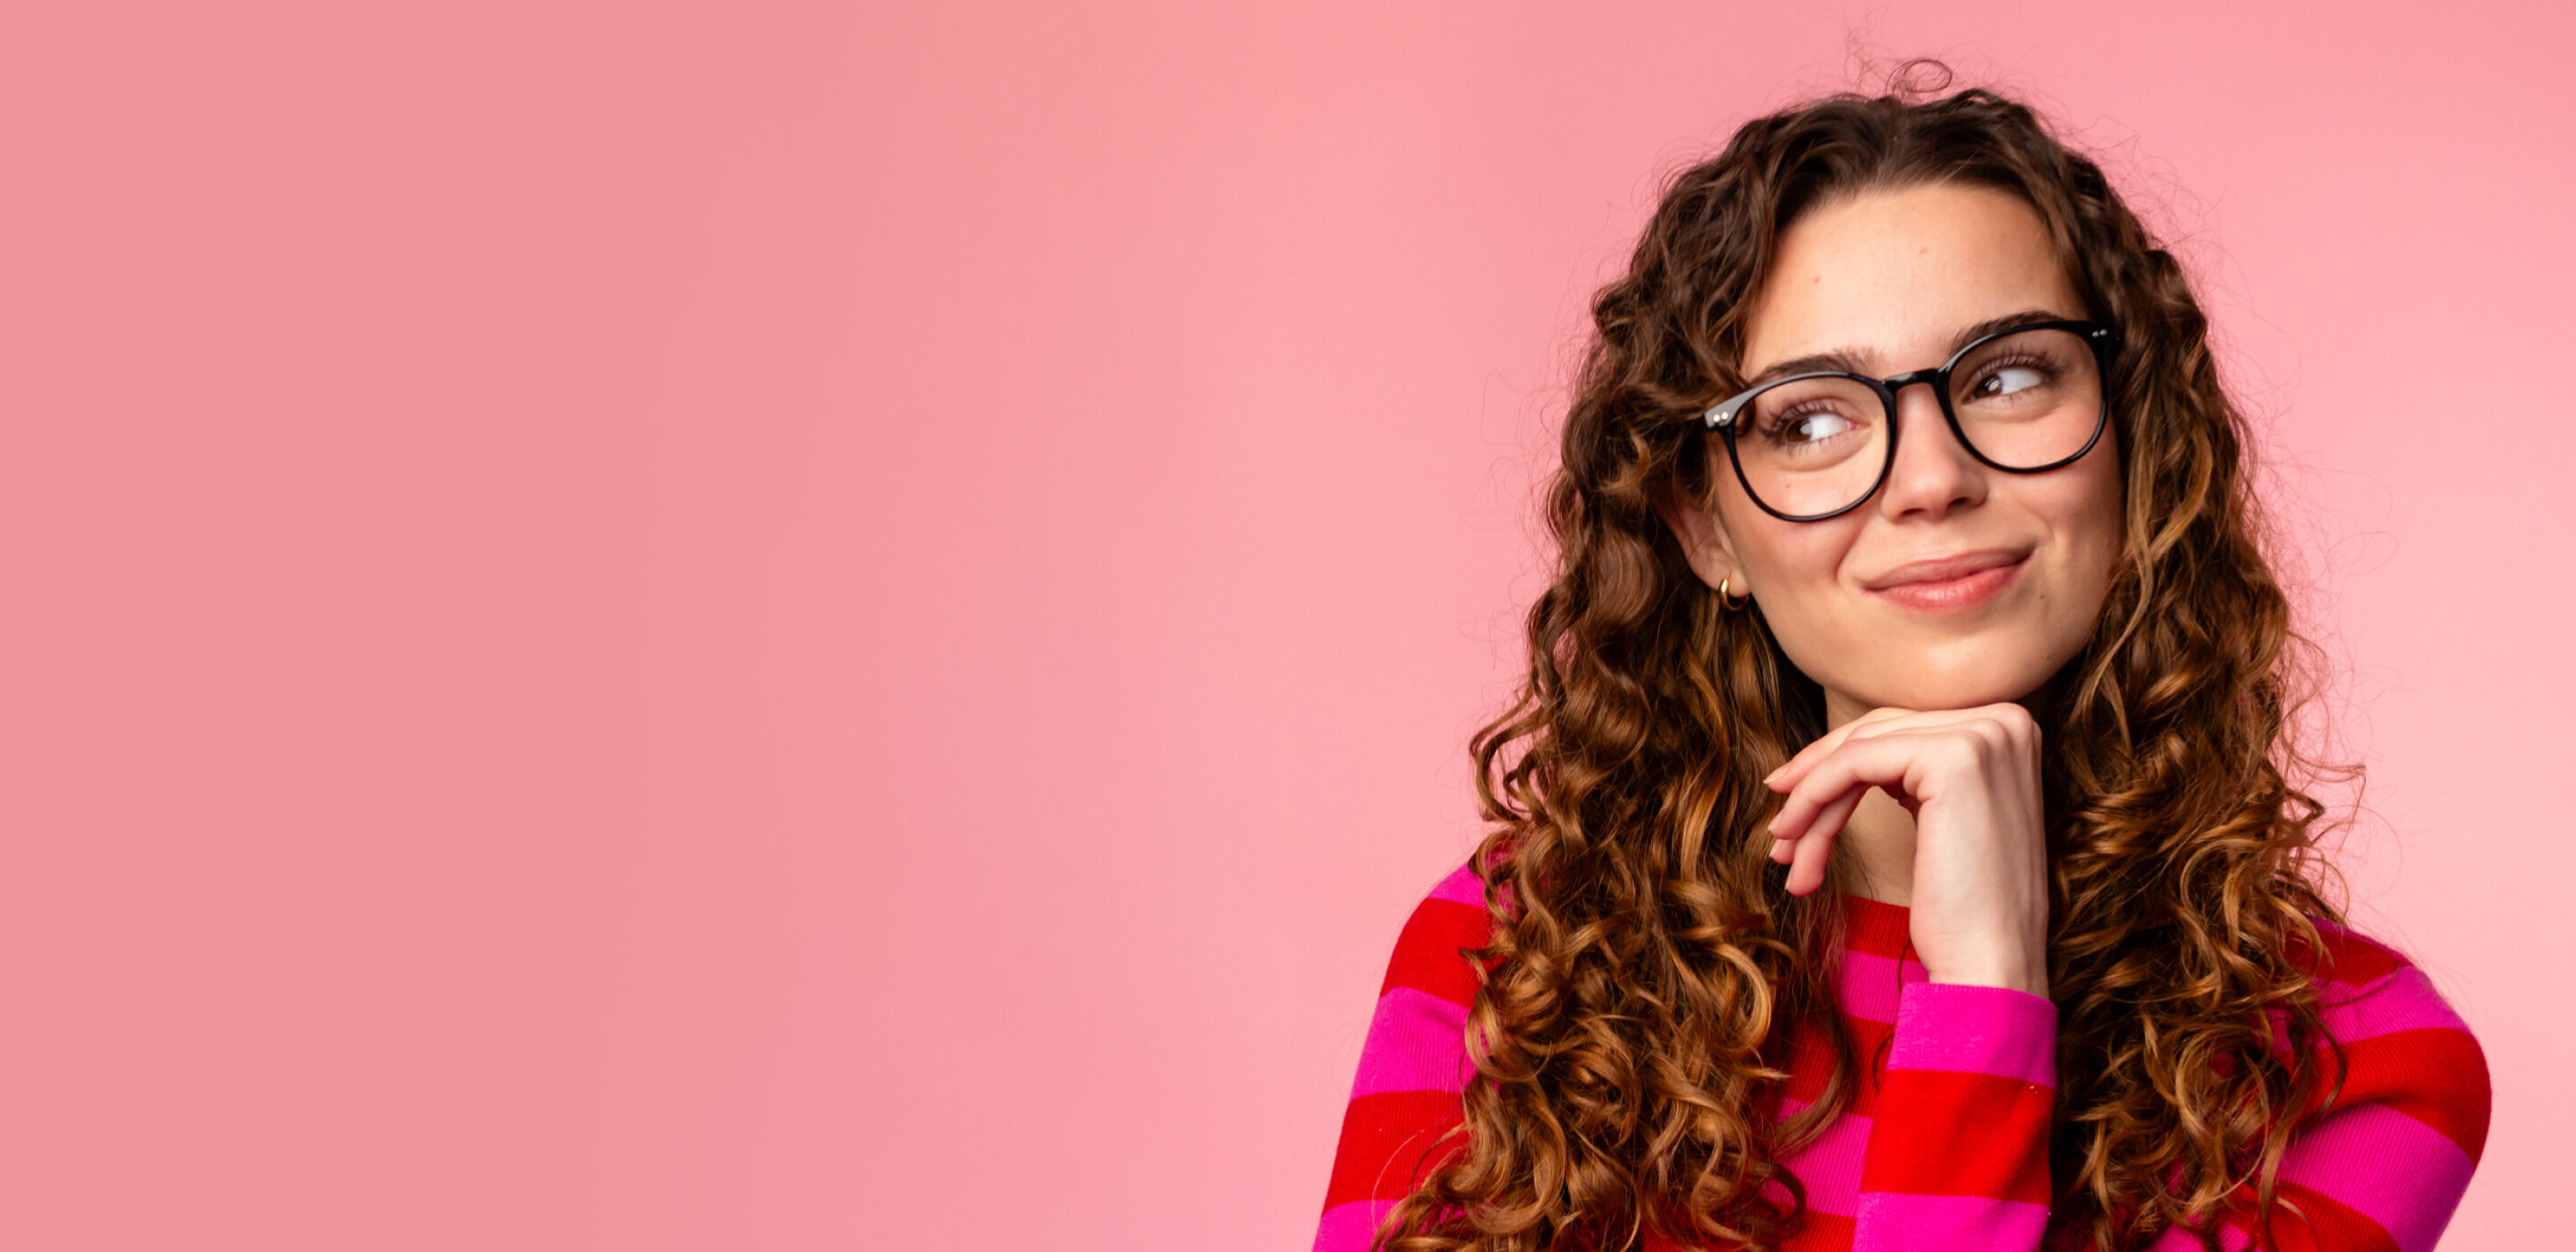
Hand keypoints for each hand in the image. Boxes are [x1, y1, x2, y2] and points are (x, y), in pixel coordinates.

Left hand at [1762, 704, 2050, 994]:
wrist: (1991, 968)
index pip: (1900, 730)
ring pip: (1859, 751)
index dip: (1837, 763)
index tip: (1793, 803)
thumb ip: (1917, 778)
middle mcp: (2006, 721)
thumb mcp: (1946, 821)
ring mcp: (1984, 736)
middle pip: (1877, 736)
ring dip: (1810, 803)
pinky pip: (1854, 764)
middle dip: (1816, 783)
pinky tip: (1793, 835)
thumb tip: (1851, 757)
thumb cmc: (1964, 911)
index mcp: (2010, 729)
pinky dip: (1813, 798)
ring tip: (1784, 852)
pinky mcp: (1954, 759)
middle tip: (1779, 832)